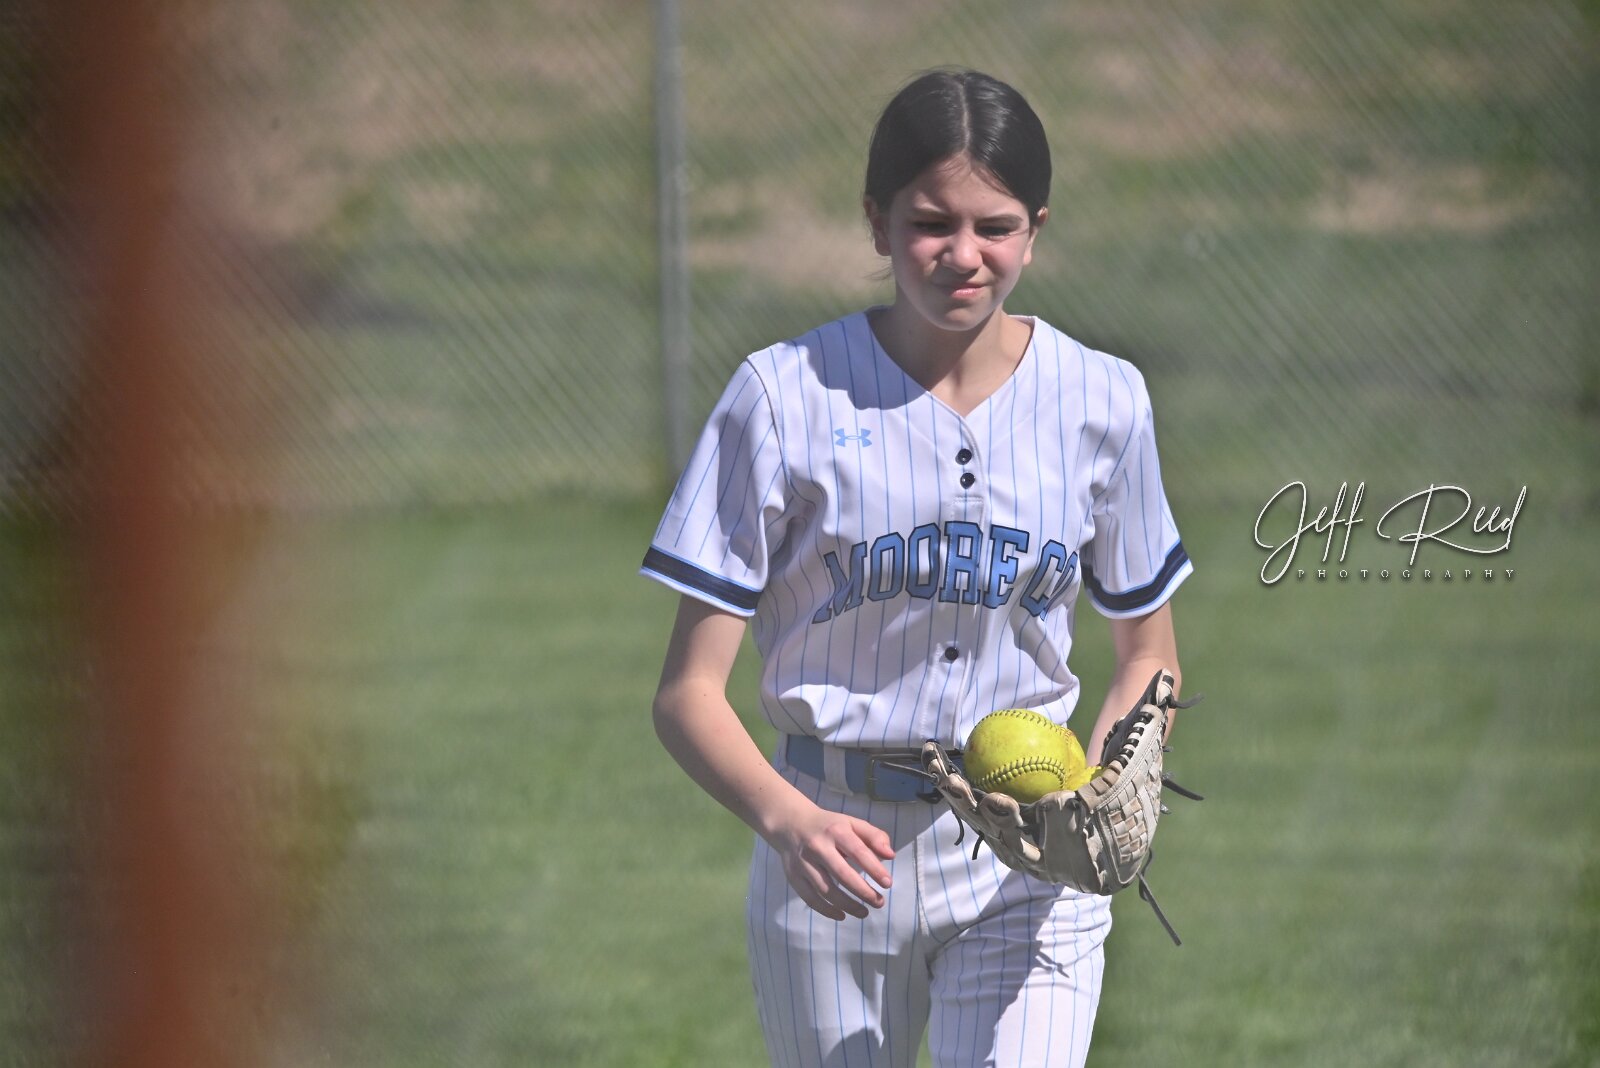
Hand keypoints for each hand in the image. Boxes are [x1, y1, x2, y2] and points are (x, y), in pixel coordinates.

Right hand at [764, 799, 894, 920]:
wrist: (790, 824)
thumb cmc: (828, 826)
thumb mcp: (851, 823)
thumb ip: (873, 836)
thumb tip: (890, 855)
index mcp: (835, 830)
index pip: (858, 851)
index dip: (874, 869)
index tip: (887, 884)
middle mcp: (817, 846)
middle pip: (842, 873)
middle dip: (863, 891)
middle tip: (879, 902)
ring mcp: (803, 862)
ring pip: (826, 890)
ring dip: (847, 905)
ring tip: (864, 912)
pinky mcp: (793, 876)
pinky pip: (810, 898)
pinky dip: (827, 910)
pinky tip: (842, 915)